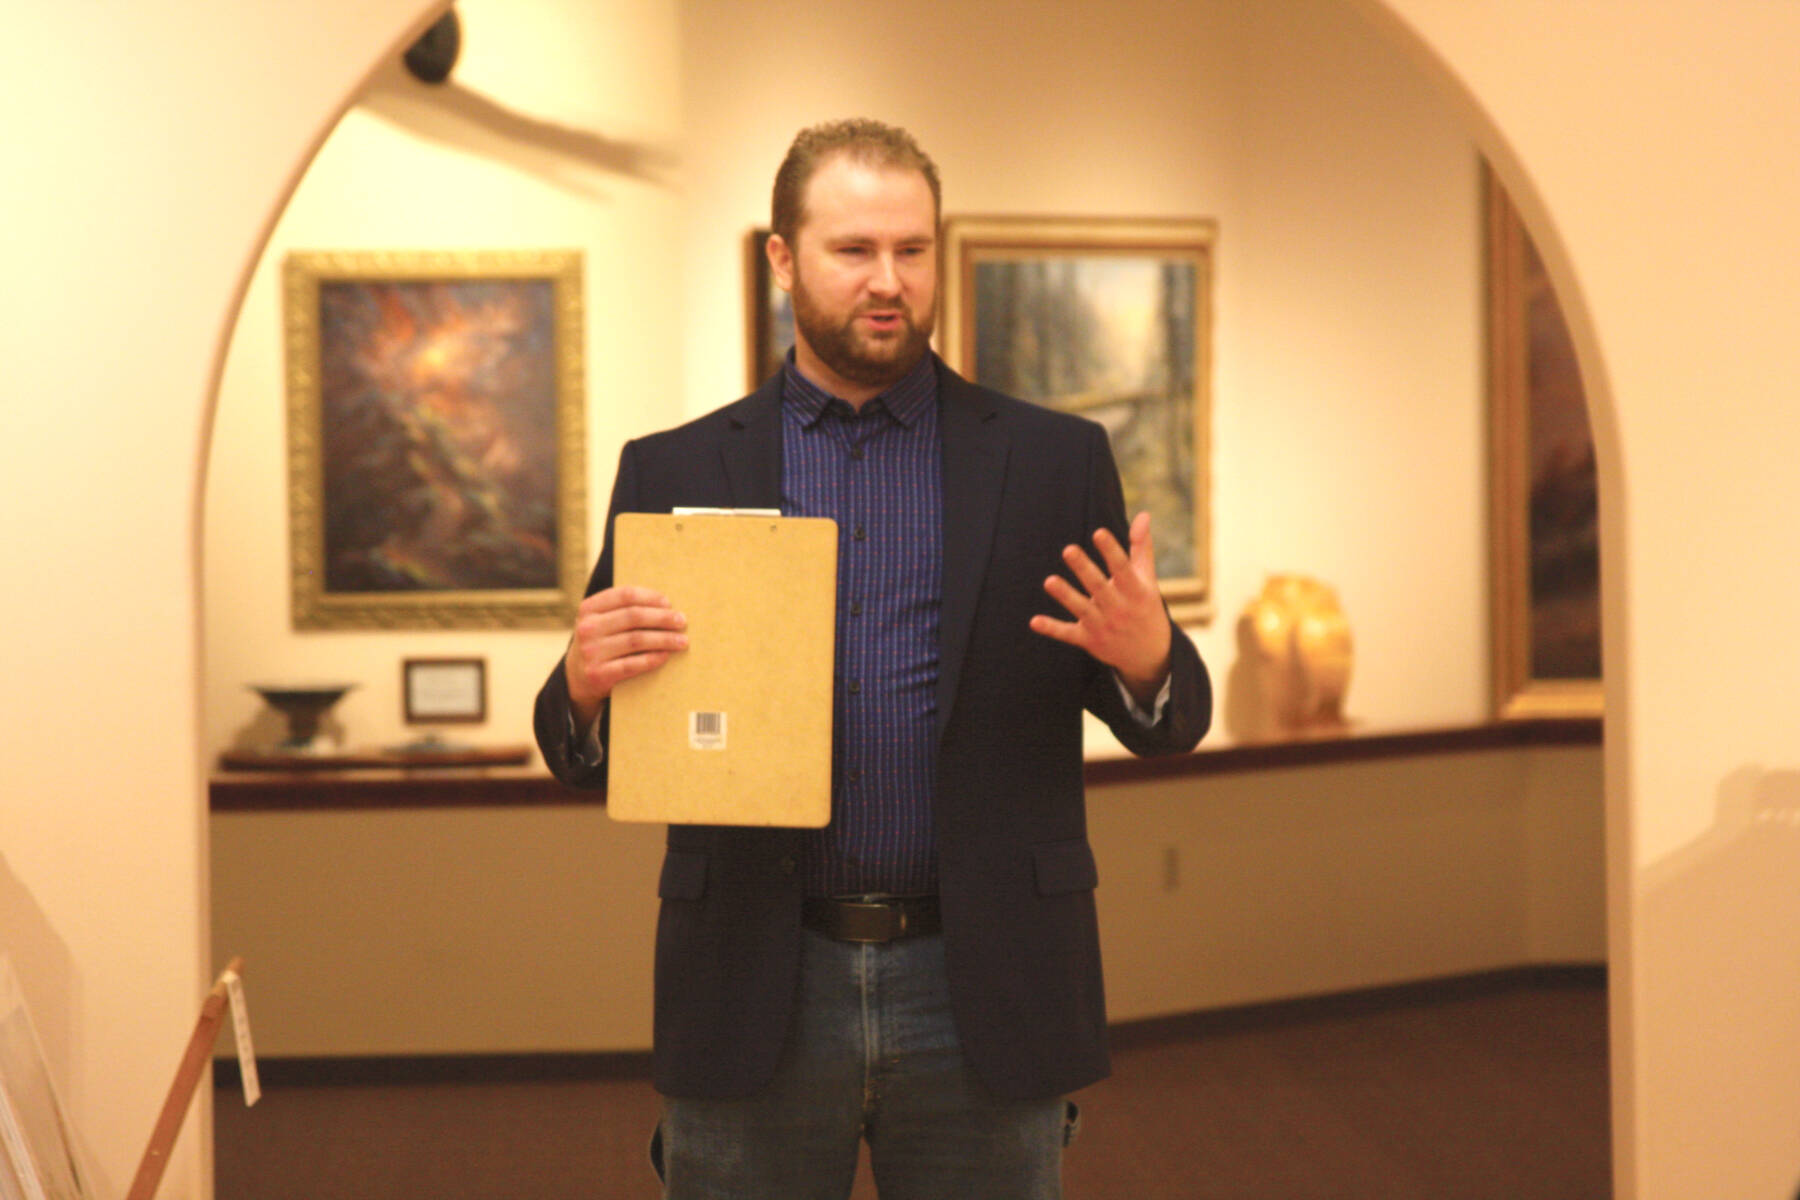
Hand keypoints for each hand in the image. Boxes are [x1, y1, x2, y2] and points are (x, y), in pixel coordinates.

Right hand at [564, 585, 687, 725]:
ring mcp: (591, 652)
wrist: (577, 678)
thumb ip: (622, 609)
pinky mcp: (599, 674)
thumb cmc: (601, 642)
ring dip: (664, 639)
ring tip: (682, 641)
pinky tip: (666, 655)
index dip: (651, 597)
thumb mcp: (601, 621)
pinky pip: (632, 664)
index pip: (625, 595)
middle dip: (662, 618)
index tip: (668, 603)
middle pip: (634, 616)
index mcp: (589, 608)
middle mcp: (587, 628)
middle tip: (682, 621)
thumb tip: (666, 605)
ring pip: (636, 640)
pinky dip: (652, 659)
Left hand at [1029, 511, 1171, 706]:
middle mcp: (1118, 608)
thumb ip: (1141, 547)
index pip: (1122, 569)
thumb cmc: (1145, 607)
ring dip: (1065, 596)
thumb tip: (1143, 514)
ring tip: (1049, 581)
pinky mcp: (1089, 640)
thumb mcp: (1147, 578)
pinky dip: (1052, 629)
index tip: (1099, 533)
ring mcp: (1103, 625)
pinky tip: (1034, 621)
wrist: (1150, 654)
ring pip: (1081, 609)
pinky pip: (1068, 634)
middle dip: (1084, 569)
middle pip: (1098, 586)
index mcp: (1135, 591)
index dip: (1111, 551)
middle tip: (1068, 549)